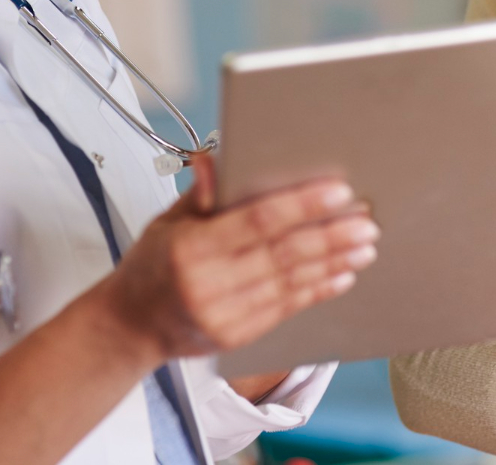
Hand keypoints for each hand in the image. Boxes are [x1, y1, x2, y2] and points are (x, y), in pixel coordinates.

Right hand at [93, 153, 378, 364]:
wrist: (129, 326)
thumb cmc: (150, 265)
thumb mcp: (167, 220)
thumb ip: (202, 192)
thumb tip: (221, 157)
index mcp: (189, 248)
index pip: (257, 221)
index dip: (301, 205)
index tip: (338, 191)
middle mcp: (208, 285)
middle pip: (283, 254)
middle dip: (330, 234)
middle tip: (366, 219)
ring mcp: (224, 315)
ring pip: (291, 282)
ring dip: (333, 261)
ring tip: (364, 244)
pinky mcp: (237, 337)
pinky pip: (287, 308)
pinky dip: (318, 289)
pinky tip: (342, 274)